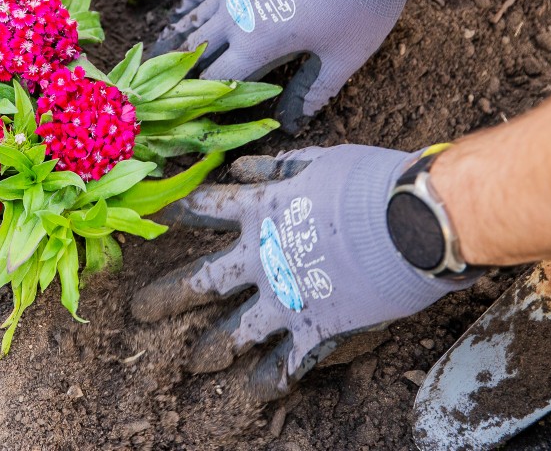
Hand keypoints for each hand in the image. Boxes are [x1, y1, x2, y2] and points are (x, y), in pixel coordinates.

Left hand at [131, 145, 467, 399]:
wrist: (411, 222)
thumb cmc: (368, 182)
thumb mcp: (317, 160)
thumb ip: (276, 167)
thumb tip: (238, 167)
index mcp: (259, 210)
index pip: (203, 209)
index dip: (176, 212)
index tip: (153, 218)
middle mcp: (260, 257)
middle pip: (201, 281)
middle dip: (167, 297)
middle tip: (139, 310)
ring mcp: (285, 297)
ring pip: (236, 331)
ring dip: (213, 347)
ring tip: (194, 362)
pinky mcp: (316, 328)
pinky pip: (287, 361)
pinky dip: (272, 377)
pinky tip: (255, 391)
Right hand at [154, 0, 425, 130]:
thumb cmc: (358, 0)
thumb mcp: (345, 56)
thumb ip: (316, 91)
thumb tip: (293, 123)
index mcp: (255, 44)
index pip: (217, 80)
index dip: (207, 101)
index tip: (199, 117)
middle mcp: (234, 16)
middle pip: (196, 48)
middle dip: (181, 71)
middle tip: (167, 90)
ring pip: (194, 17)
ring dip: (179, 38)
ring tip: (162, 54)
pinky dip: (191, 5)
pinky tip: (185, 11)